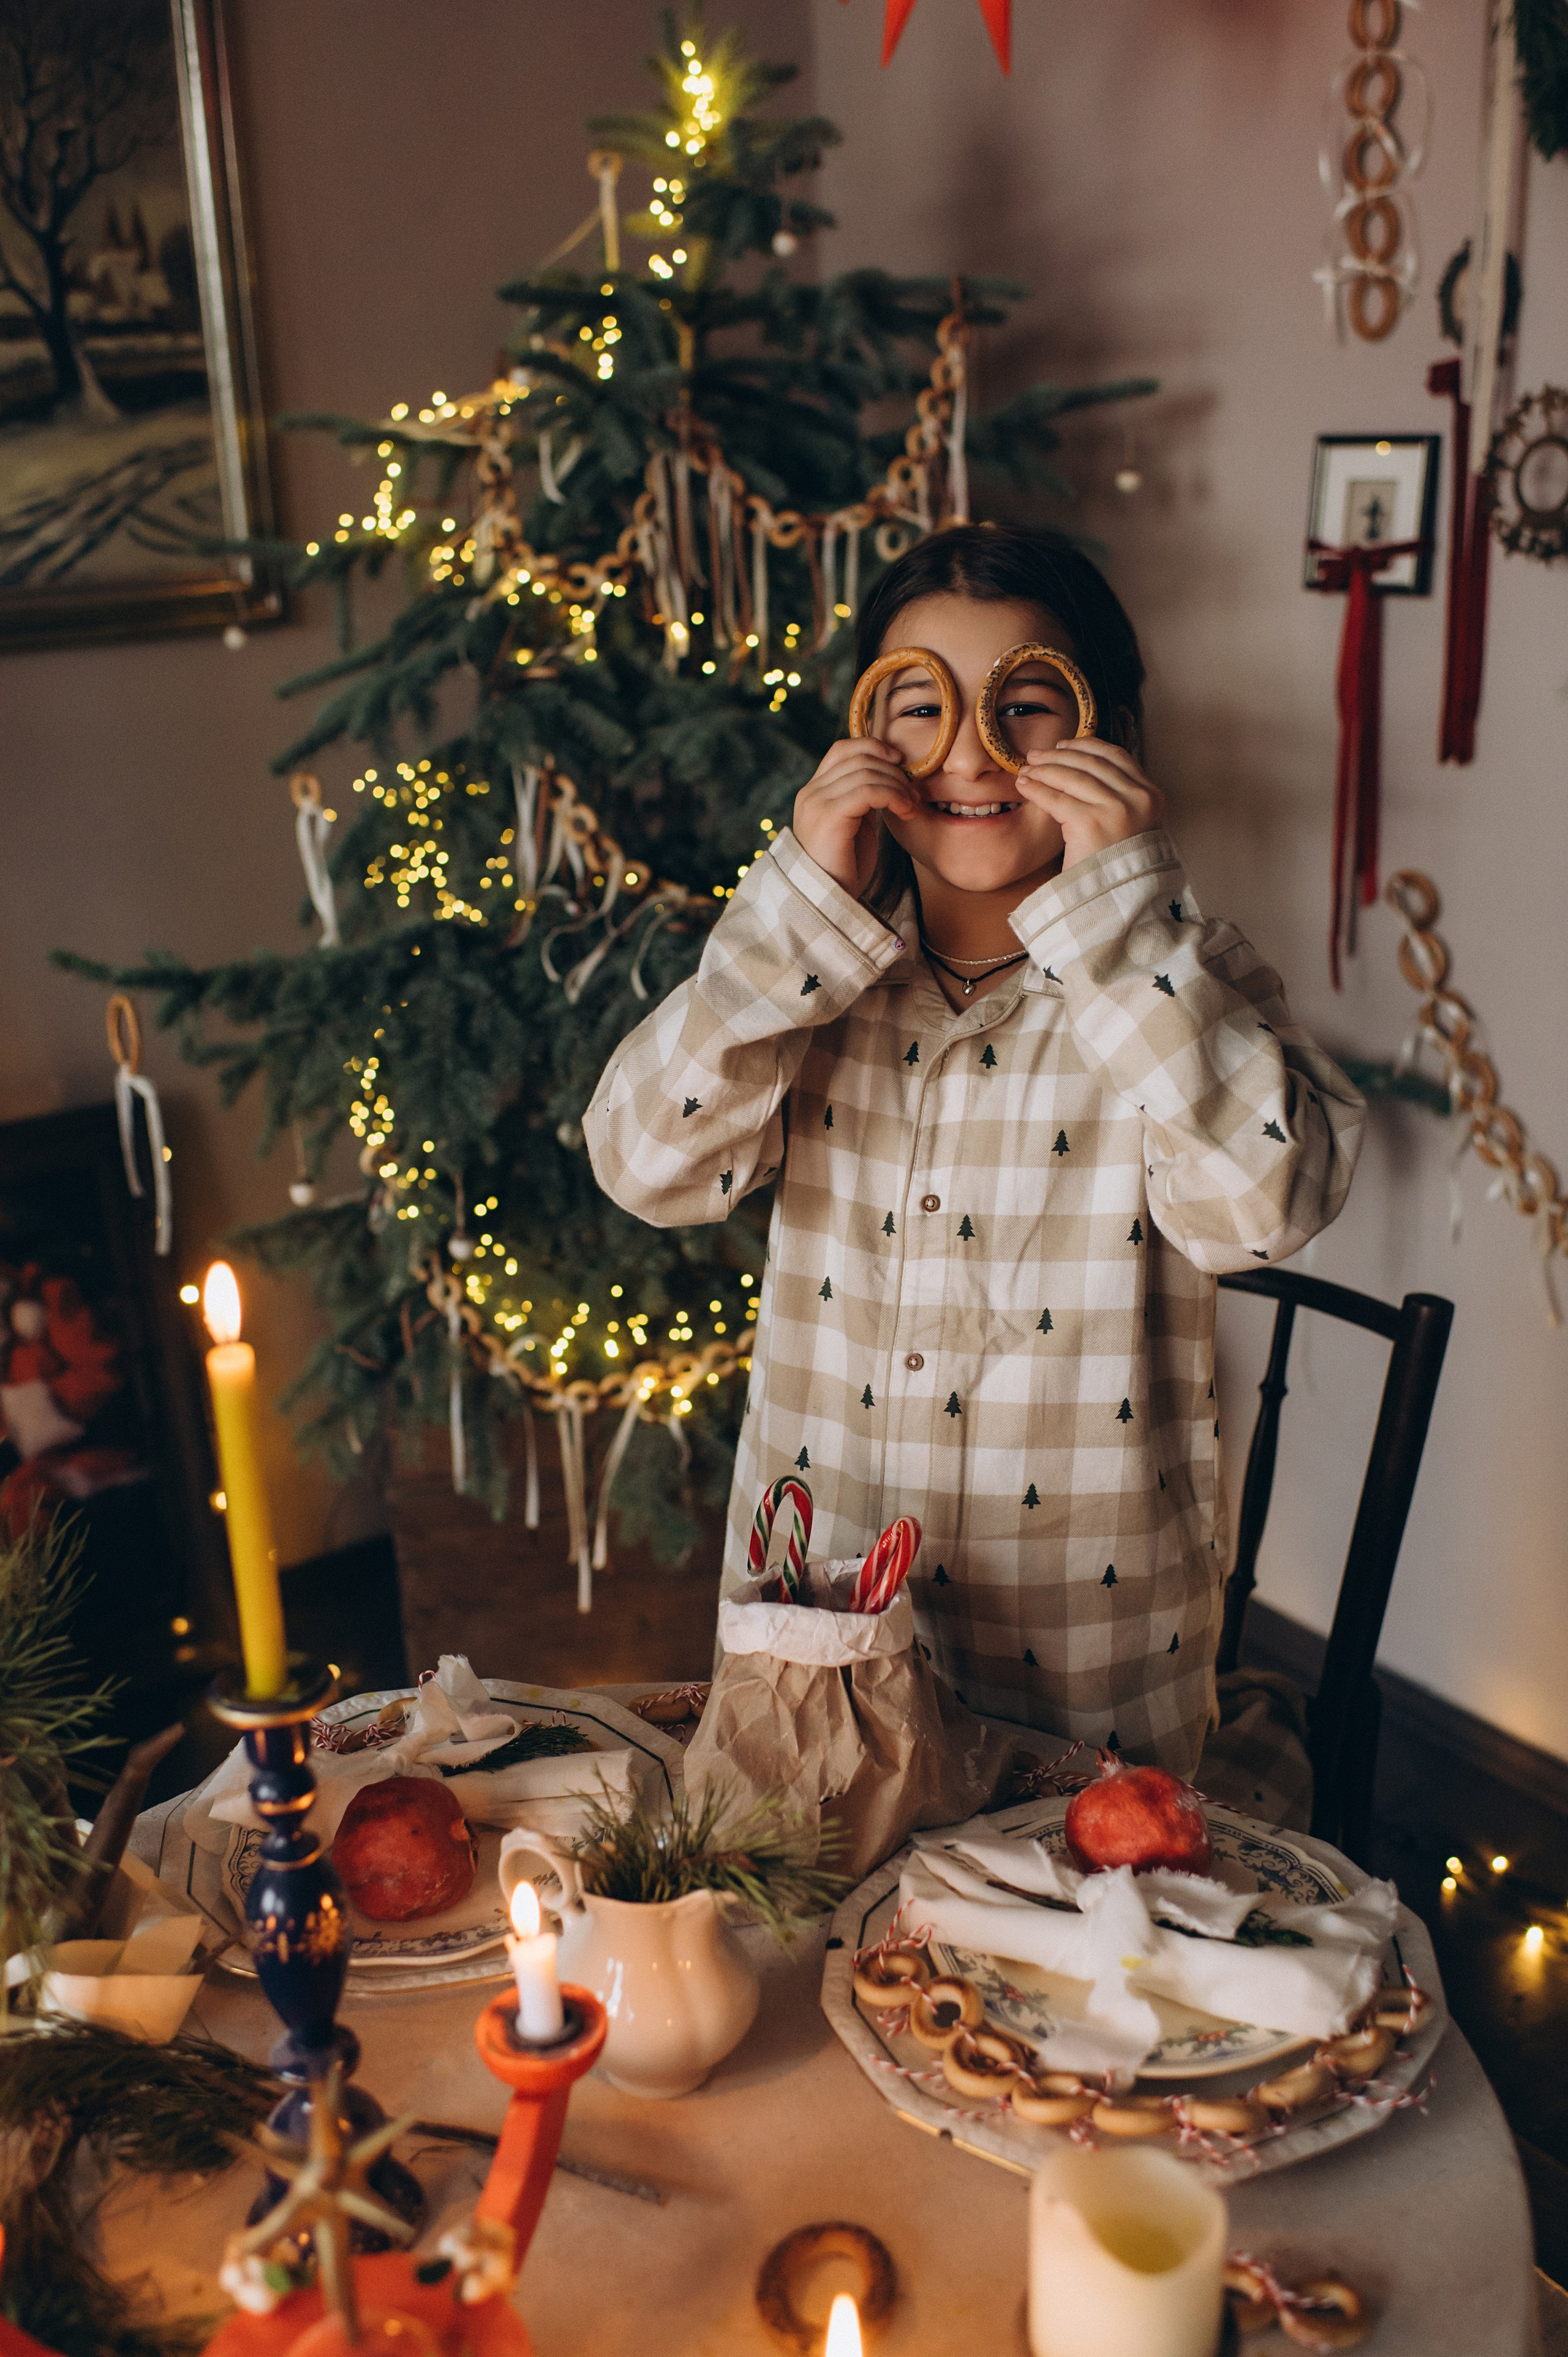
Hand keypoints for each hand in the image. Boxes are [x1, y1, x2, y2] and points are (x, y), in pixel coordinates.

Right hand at [791, 737, 917, 897]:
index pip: (843, 750)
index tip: (901, 764)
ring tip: (911, 806)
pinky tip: (906, 811)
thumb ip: (863, 799)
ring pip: (867, 771)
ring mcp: (817, 802)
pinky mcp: (829, 815)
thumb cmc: (844, 870)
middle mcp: (811, 793)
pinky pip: (869, 790)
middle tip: (914, 793)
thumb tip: (890, 776)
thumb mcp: (855, 826)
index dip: (875, 748)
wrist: (826, 903)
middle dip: (893, 770)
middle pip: (859, 756)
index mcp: (815, 792)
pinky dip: (894, 796)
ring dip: (898, 785)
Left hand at [1014, 738, 1164, 874]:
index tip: (1063, 745)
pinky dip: (1037, 789)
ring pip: (1072, 777)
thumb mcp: (1131, 825)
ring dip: (1044, 770)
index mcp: (1152, 796)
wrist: (1118, 903)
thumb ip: (1118, 796)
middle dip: (1058, 756)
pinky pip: (1057, 799)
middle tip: (1035, 756)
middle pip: (1091, 763)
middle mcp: (1139, 798)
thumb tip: (1079, 764)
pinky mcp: (1091, 823)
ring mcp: (1117, 809)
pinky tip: (1025, 786)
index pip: (1117, 756)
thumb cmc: (1118, 867)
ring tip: (1026, 771)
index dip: (1086, 745)